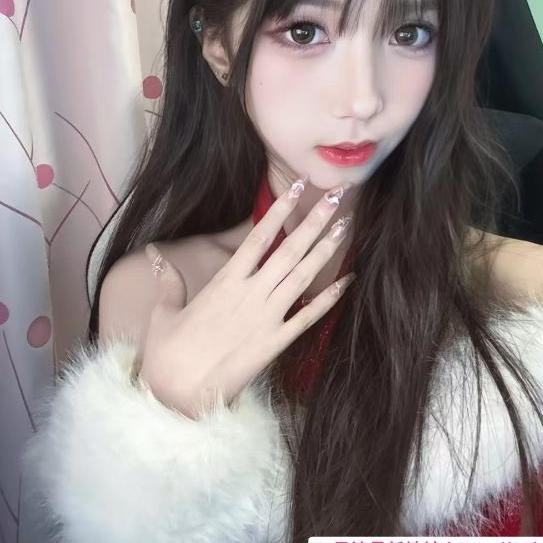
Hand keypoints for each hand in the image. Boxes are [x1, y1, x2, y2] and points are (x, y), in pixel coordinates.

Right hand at [138, 179, 355, 417]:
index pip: (258, 236)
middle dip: (314, 220)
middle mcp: (250, 294)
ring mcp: (266, 318)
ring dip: (326, 250)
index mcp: (224, 282)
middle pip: (289, 250)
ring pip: (303, 276)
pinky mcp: (275, 343)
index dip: (280, 209)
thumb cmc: (167, 354)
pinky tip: (348, 281)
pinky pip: (308, 317)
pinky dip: (329, 299)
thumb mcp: (163, 312)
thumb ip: (167, 280)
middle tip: (337, 196)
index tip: (298, 187)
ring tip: (346, 225)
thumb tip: (152, 251)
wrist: (177, 396)